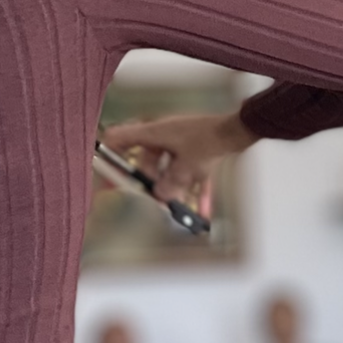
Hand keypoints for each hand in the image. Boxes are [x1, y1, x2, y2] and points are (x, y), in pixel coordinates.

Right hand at [100, 111, 255, 212]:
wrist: (236, 131)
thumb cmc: (207, 141)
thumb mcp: (185, 168)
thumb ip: (169, 184)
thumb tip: (159, 196)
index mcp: (155, 132)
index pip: (122, 139)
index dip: (110, 156)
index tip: (105, 174)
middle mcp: (165, 135)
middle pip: (148, 159)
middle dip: (149, 180)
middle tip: (148, 197)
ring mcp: (182, 141)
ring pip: (170, 166)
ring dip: (172, 186)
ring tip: (174, 206)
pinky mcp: (199, 149)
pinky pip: (192, 171)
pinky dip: (195, 188)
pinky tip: (202, 212)